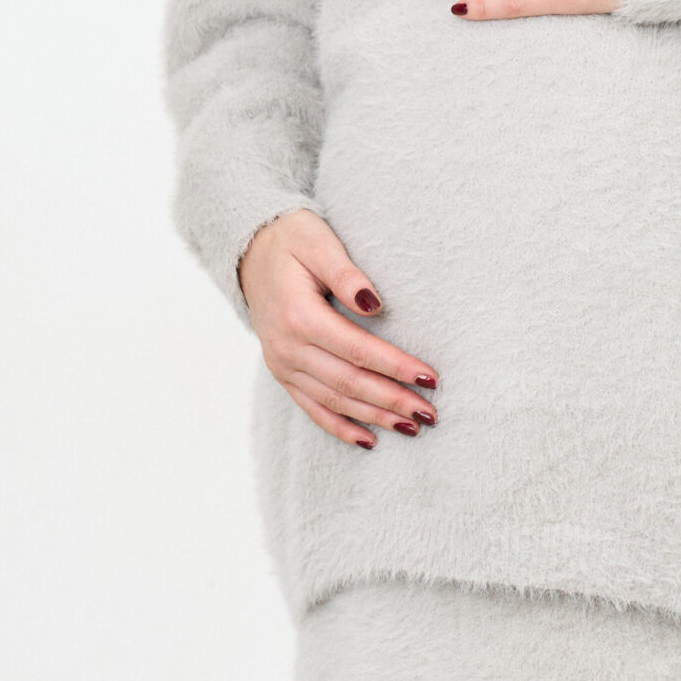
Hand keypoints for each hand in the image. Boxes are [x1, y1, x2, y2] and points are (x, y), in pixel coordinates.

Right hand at [238, 207, 437, 451]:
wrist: (250, 251)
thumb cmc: (292, 240)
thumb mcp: (320, 243)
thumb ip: (347, 274)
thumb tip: (375, 305)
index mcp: (299, 315)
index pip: (357, 349)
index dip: (395, 366)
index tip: (430, 377)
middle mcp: (287, 347)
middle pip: (348, 382)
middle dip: (392, 400)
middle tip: (430, 413)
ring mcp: (281, 364)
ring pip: (333, 400)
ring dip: (374, 417)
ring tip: (412, 427)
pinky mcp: (281, 372)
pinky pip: (312, 408)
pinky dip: (340, 427)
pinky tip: (369, 440)